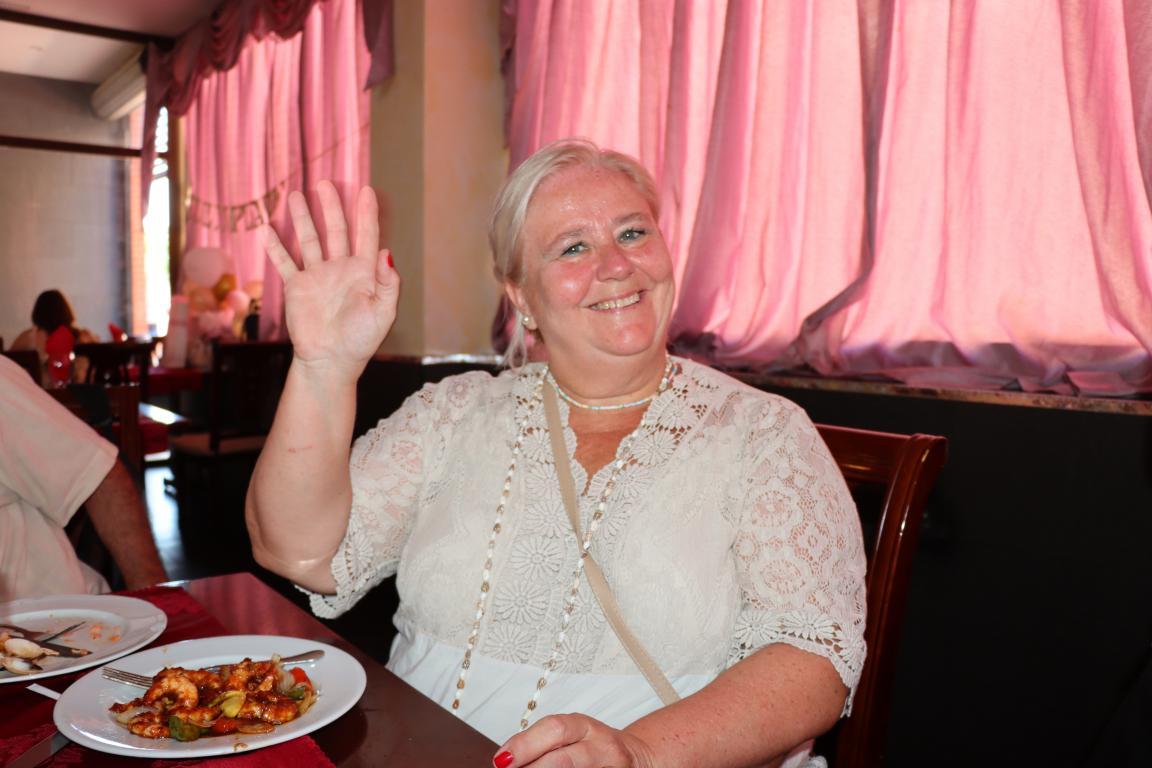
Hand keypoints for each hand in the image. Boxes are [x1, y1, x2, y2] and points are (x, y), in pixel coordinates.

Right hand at [264, 181, 398, 376]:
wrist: (331, 361)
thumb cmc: (361, 340)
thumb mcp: (383, 313)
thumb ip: (387, 284)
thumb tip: (386, 252)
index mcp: (363, 272)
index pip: (366, 236)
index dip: (367, 213)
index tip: (366, 190)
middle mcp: (340, 269)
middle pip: (336, 230)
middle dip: (331, 207)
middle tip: (325, 183)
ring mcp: (317, 276)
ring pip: (309, 240)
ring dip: (303, 219)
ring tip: (296, 195)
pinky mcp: (297, 287)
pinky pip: (285, 263)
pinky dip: (276, 248)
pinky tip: (267, 230)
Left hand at [493, 714, 655, 767]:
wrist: (638, 757)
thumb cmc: (594, 749)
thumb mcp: (572, 737)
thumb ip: (543, 745)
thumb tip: (505, 761)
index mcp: (583, 726)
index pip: (553, 729)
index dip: (524, 744)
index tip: (501, 760)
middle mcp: (600, 744)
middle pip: (565, 757)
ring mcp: (612, 765)